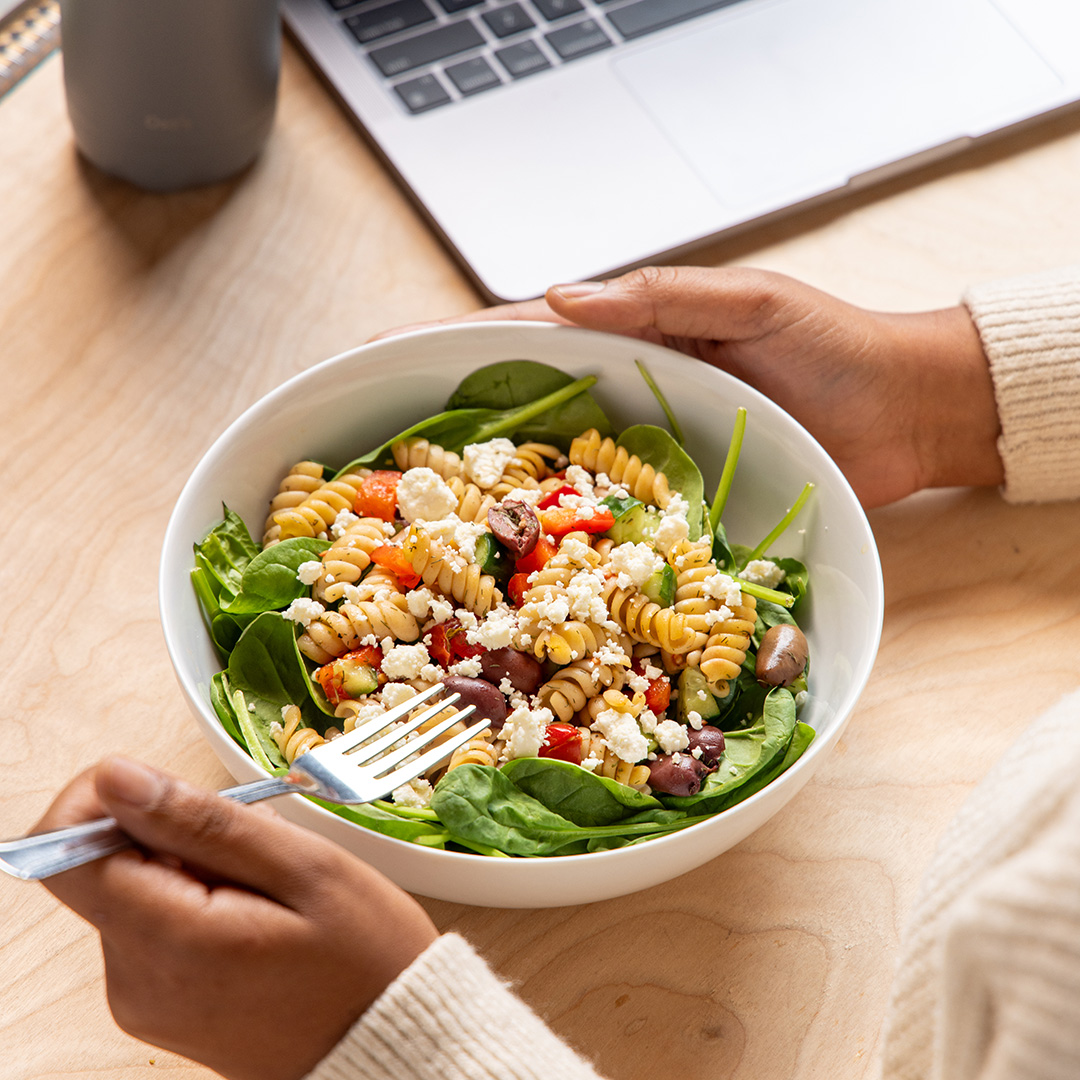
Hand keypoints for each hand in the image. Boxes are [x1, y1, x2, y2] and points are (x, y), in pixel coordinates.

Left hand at [35, 757, 438, 1079]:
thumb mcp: (303, 867)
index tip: (170, 793)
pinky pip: (152, 924)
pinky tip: (254, 911)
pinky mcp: (158, 1005)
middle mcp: (134, 981)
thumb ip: (203, 821)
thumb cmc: (365, 956)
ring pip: (131, 890)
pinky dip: (194, 899)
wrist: (390, 1042)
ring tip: (264, 886)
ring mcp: (143, 1000)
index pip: (65, 850)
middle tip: (251, 848)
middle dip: (167, 833)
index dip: (102, 801)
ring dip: (187, 865)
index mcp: (169, 943)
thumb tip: (116, 778)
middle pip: (101, 866)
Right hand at [391, 266, 1004, 507]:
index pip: (521, 336)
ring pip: (552, 472)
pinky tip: (524, 566)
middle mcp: (622, 399)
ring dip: (491, 494)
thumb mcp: (750, 301)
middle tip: (377, 461)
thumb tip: (561, 297)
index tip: (380, 360)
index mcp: (630, 338)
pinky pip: (607, 522)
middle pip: (519, 411)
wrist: (903, 414)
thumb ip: (663, 298)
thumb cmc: (834, 347)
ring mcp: (644, 457)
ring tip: (421, 523)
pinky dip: (563, 539)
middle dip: (448, 428)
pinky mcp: (674, 508)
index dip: (449, 346)